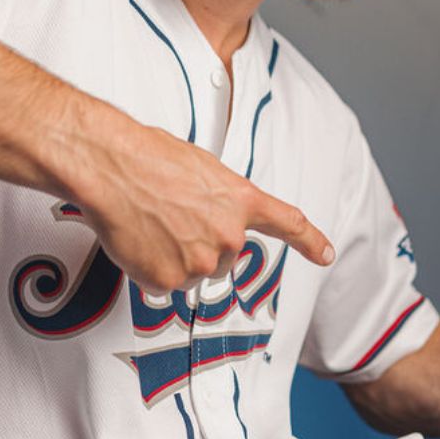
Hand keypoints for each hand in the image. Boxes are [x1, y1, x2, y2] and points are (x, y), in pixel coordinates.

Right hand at [67, 118, 334, 294]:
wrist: (113, 166)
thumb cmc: (149, 155)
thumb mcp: (200, 167)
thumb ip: (216, 198)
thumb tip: (205, 213)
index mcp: (240, 201)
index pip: (288, 223)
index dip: (311, 241)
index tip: (326, 254)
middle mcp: (229, 237)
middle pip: (224, 256)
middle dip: (201, 242)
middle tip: (170, 216)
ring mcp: (200, 263)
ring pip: (192, 271)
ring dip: (174, 255)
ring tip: (150, 222)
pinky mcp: (169, 280)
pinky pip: (163, 282)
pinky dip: (150, 266)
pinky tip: (139, 239)